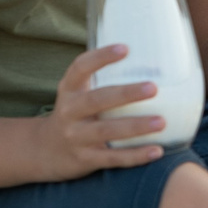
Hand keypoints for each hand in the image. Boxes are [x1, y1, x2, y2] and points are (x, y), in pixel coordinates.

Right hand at [34, 44, 167, 178]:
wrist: (46, 151)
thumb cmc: (76, 114)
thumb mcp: (78, 93)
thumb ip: (104, 80)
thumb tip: (155, 60)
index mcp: (70, 90)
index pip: (80, 68)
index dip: (101, 57)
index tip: (125, 48)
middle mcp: (69, 112)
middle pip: (97, 100)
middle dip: (126, 94)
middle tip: (154, 88)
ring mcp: (76, 137)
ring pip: (106, 131)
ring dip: (135, 126)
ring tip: (161, 122)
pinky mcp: (85, 159)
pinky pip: (113, 158)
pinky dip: (135, 156)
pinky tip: (157, 151)